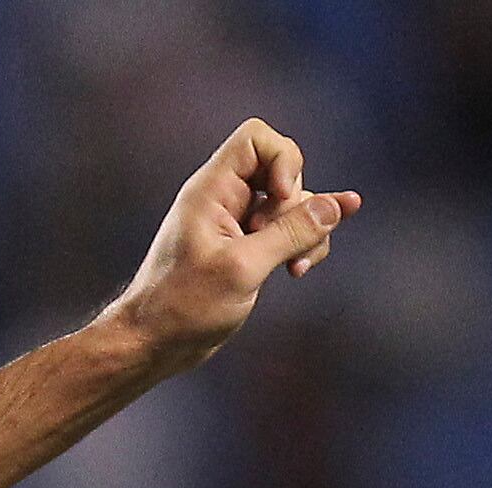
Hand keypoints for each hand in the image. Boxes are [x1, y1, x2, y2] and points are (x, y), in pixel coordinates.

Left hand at [109, 118, 360, 368]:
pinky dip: (300, 245)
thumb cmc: (182, 307)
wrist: (153, 344)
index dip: (282, 159)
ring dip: (306, 231)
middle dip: (297, 206)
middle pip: (282, 171)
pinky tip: (300, 268)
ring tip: (295, 268)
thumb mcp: (243, 267)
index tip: (281, 198)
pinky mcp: (245, 248)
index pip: (256, 139)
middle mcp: (224, 199)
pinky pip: (286, 231)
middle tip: (275, 244)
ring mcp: (236, 223)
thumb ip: (291, 233)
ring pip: (291, 205)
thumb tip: (337, 205)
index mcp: (212, 190)